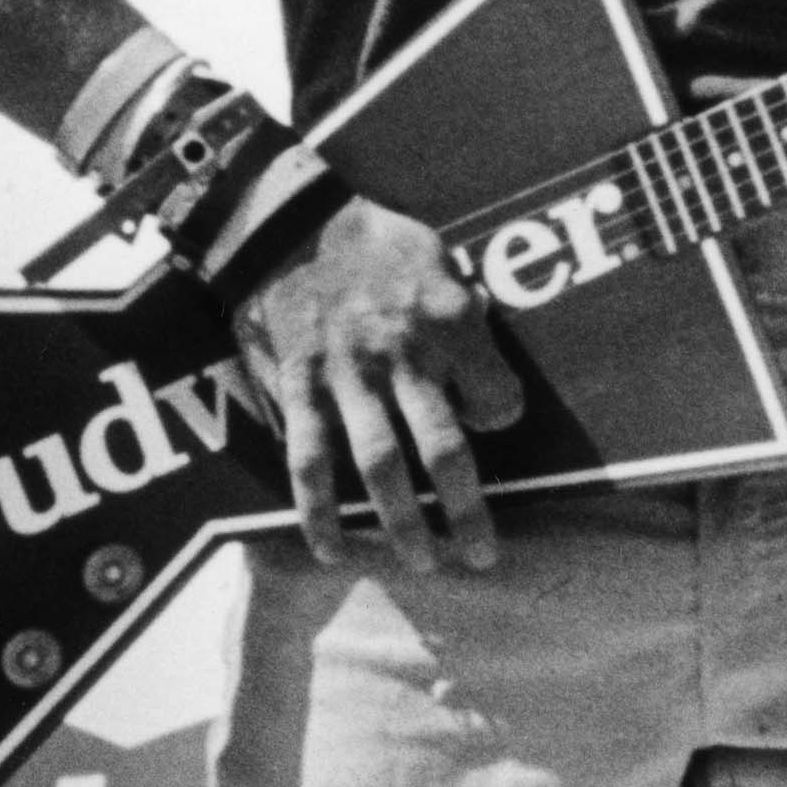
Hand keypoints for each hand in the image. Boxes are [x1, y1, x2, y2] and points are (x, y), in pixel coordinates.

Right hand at [236, 188, 523, 574]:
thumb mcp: (440, 261)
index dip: (498, 416)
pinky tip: (332, 550)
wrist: (287, 222)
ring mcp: (348, 376)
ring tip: (422, 564)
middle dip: (467, 511)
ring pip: (381, 465)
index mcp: (449, 321)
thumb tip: (487, 369)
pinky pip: (311, 460)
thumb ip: (465, 320)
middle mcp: (402, 355)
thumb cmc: (375, 242)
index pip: (498, 397)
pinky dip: (320, 511)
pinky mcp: (301, 387)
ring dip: (403, 523)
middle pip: (444, 449)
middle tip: (483, 557)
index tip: (487, 421)